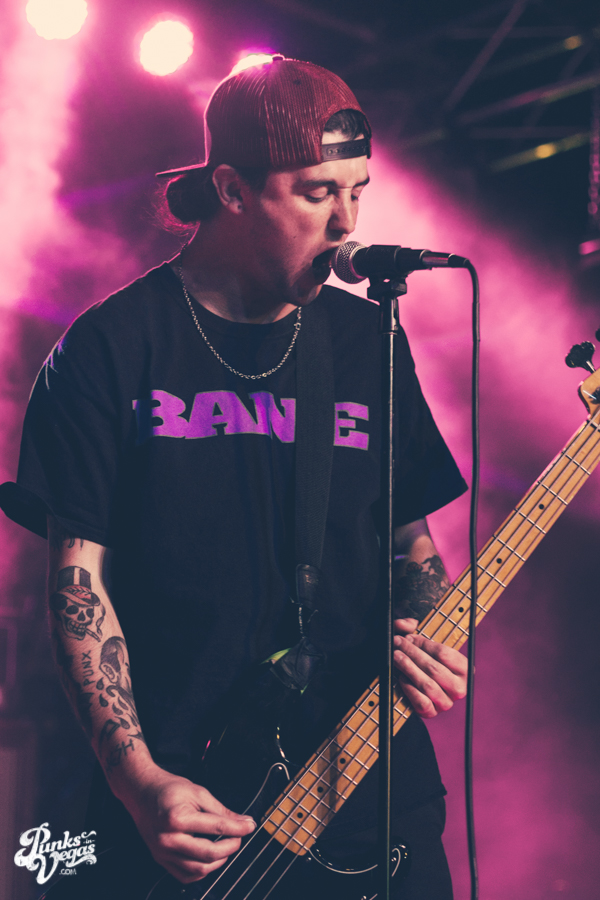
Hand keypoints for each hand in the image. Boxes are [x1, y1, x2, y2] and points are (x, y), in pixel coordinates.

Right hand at [122, 766, 255, 882]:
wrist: (141, 793)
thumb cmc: (168, 790)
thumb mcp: (198, 792)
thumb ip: (221, 810)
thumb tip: (243, 821)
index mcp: (178, 818)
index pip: (216, 827)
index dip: (238, 828)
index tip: (250, 826)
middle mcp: (168, 839)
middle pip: (208, 854)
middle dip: (230, 847)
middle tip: (239, 838)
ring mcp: (163, 852)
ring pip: (197, 870)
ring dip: (218, 862)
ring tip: (226, 847)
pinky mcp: (160, 860)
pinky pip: (185, 876)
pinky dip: (201, 871)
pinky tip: (210, 859)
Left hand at [393, 617, 466, 718]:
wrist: (420, 685)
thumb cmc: (423, 659)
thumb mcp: (420, 641)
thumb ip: (410, 627)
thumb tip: (402, 623)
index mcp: (464, 668)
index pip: (443, 654)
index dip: (423, 644)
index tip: (409, 637)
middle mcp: (459, 687)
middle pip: (434, 669)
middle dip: (413, 654)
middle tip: (398, 644)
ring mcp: (446, 702)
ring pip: (427, 686)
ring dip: (409, 669)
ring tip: (396, 657)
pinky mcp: (432, 713)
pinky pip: (422, 703)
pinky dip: (410, 689)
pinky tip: (401, 678)